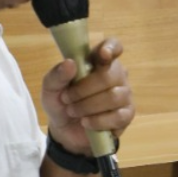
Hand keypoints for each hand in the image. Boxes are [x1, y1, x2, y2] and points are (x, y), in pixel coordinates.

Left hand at [40, 37, 134, 155]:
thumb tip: (70, 63)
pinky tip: (87, 123)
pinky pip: (118, 117)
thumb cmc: (61, 102)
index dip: (111, 48)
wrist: (66, 130)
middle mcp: (116, 75)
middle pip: (109, 76)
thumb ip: (56, 75)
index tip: (102, 55)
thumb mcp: (50, 89)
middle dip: (83, 90)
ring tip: (74, 112)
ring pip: (114, 97)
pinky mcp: (127, 115)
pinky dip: (98, 121)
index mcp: (98, 62)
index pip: (113, 46)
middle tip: (67, 99)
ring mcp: (124, 95)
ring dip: (88, 107)